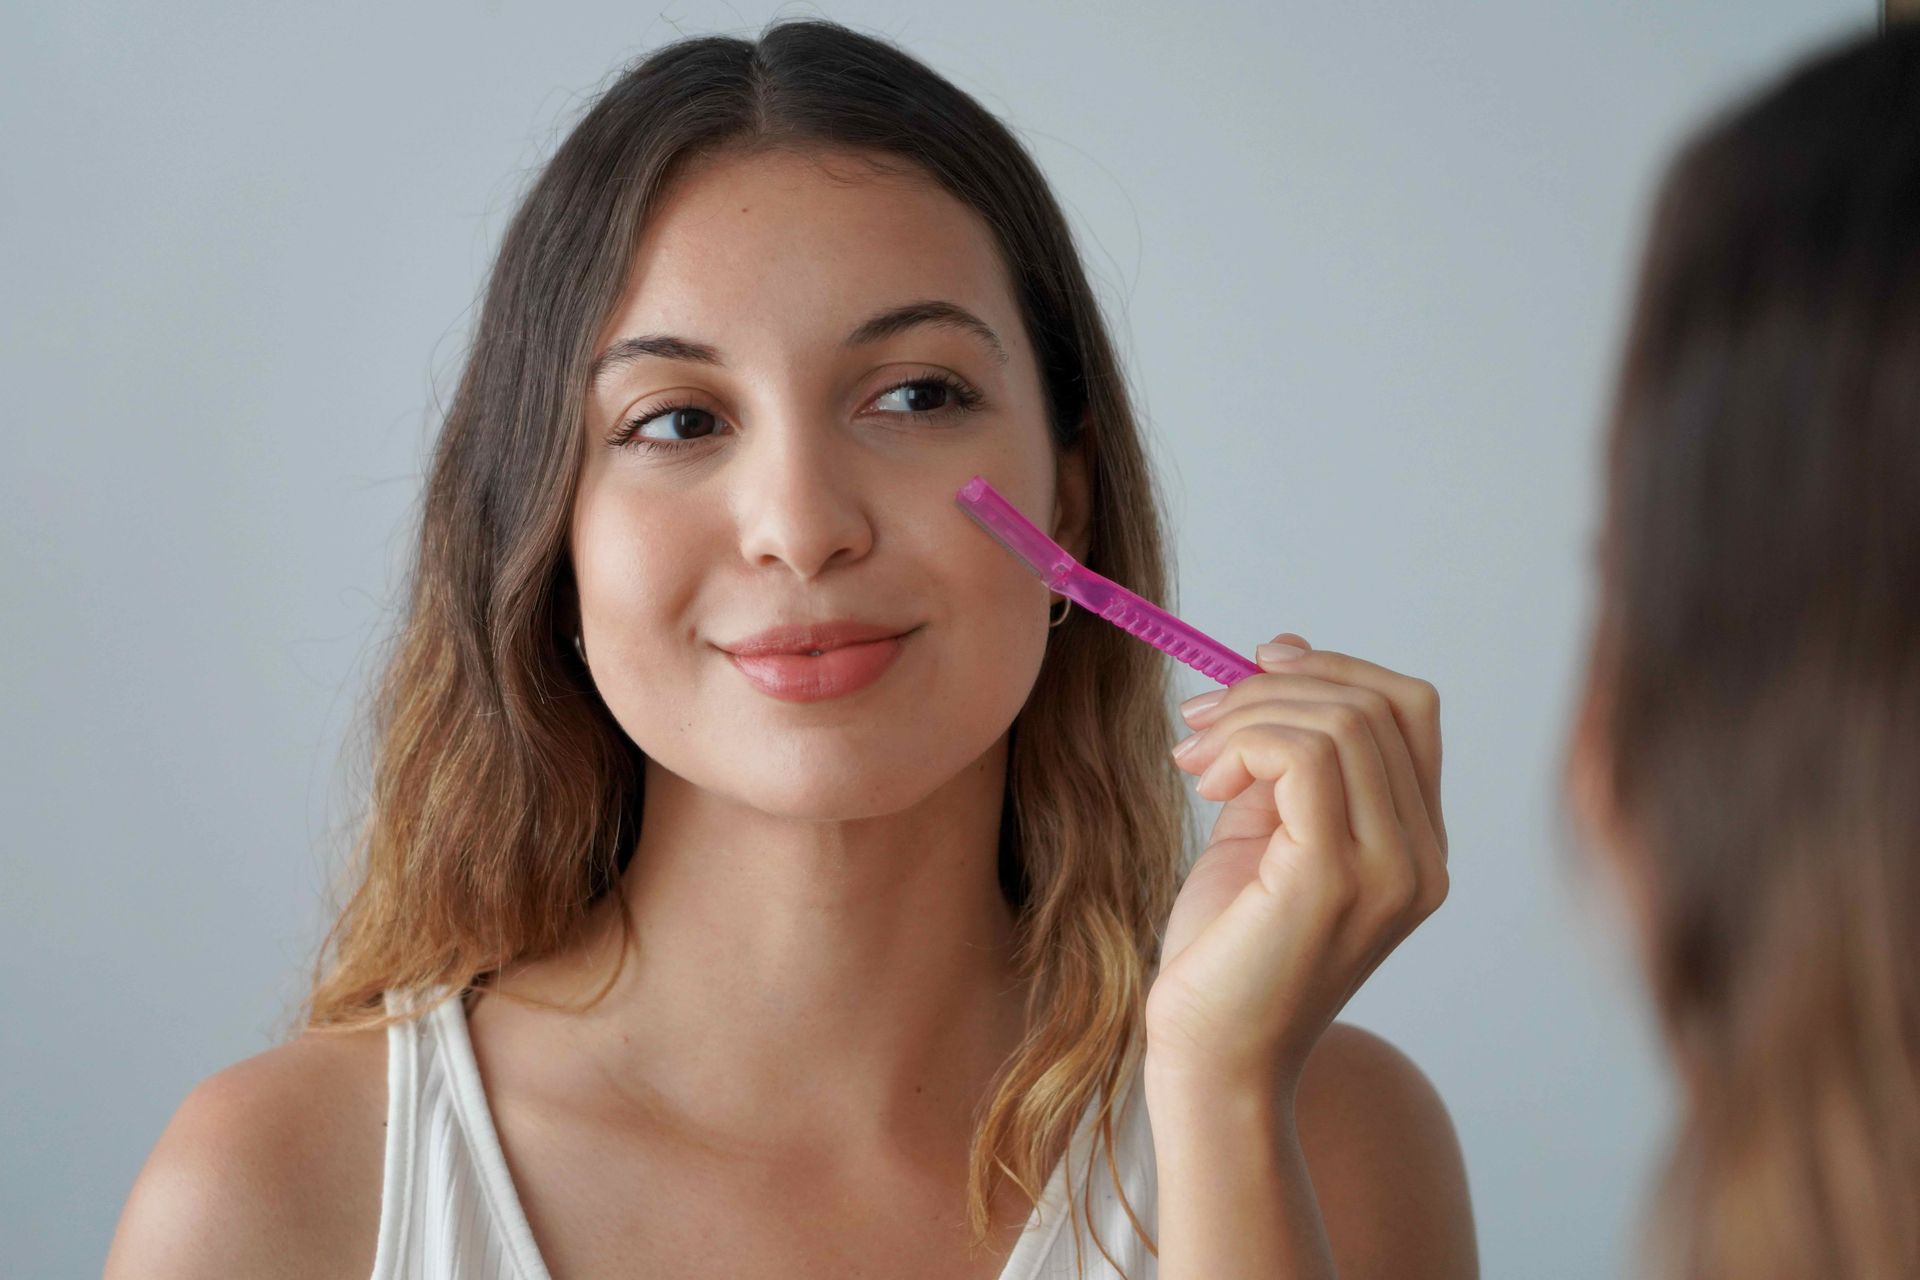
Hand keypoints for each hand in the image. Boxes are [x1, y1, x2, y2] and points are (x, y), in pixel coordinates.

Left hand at [1144, 633, 1447, 1096]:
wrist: (1210, 1057)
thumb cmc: (1227, 953)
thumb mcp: (1261, 831)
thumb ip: (1283, 756)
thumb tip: (1281, 653)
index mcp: (1416, 846)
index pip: (1408, 709)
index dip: (1333, 667)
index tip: (1255, 664)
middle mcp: (1422, 858)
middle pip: (1378, 702)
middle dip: (1277, 685)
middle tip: (1201, 718)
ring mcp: (1391, 870)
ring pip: (1341, 720)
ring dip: (1251, 715)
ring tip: (1194, 757)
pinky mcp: (1337, 877)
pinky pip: (1307, 755)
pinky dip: (1247, 743)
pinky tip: (1204, 781)